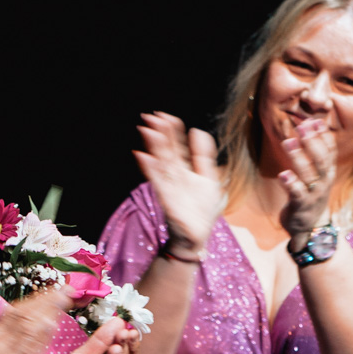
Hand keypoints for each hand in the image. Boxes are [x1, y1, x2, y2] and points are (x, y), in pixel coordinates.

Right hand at [132, 113, 222, 253]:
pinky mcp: (167, 199)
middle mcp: (176, 176)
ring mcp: (170, 186)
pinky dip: (150, 169)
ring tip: (146, 130)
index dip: (173, 131)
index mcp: (186, 169)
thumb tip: (197, 130)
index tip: (166, 116)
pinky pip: (157, 181)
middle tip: (150, 117)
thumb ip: (204, 156)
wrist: (196, 237)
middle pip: (166, 151)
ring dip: (153, 146)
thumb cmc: (202, 211)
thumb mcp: (210, 179)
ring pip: (161, 162)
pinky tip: (142, 156)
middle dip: (159, 134)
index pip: (177, 146)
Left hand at [278, 118, 335, 234]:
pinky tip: (283, 174)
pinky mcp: (301, 205)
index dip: (323, 135)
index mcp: (328, 172)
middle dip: (311, 142)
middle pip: (321, 159)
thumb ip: (314, 156)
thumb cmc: (309, 195)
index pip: (330, 150)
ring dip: (298, 157)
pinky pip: (297, 193)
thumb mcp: (317, 176)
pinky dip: (290, 183)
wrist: (307, 227)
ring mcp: (314, 194)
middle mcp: (324, 182)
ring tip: (287, 142)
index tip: (314, 121)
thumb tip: (308, 128)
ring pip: (308, 173)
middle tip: (301, 127)